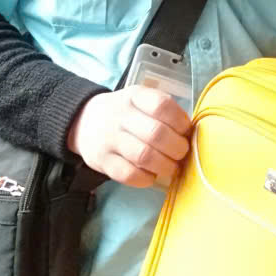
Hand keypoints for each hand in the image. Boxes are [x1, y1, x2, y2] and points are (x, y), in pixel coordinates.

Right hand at [67, 87, 191, 187]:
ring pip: (144, 156)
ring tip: (172, 167)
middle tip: (182, 153)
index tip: (186, 131)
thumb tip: (192, 134)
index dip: (180, 121)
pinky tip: (152, 175)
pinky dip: (146, 178)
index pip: (161, 105)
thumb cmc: (125, 113)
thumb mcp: (141, 101)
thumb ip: (164, 112)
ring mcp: (109, 139)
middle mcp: (120, 116)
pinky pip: (128, 174)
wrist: (84, 122)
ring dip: (165, 165)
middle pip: (156, 133)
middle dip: (177, 148)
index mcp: (134, 96)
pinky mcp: (102, 161)